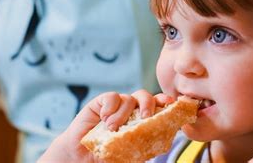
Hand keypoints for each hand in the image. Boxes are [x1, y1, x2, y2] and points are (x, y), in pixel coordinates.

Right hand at [37, 90, 173, 162]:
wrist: (82, 158)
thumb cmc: (109, 156)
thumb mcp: (129, 155)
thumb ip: (144, 148)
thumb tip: (162, 145)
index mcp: (142, 120)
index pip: (157, 106)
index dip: (165, 102)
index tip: (171, 103)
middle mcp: (131, 110)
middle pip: (145, 97)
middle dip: (148, 104)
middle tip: (145, 117)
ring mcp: (117, 105)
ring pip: (128, 98)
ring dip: (123, 113)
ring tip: (112, 128)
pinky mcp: (101, 103)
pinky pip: (111, 97)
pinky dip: (110, 106)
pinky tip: (104, 118)